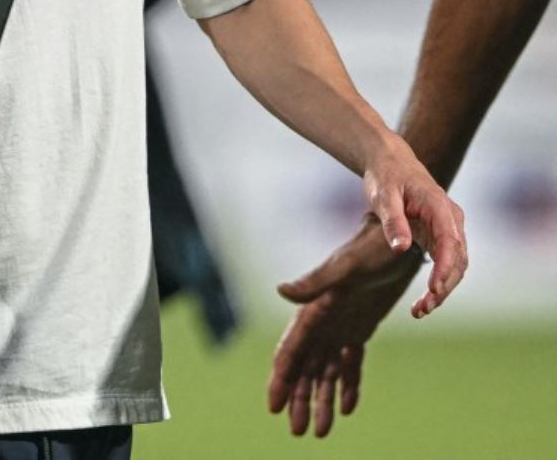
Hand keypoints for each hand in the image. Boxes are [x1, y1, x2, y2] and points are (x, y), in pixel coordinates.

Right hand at [268, 218, 420, 436]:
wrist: (397, 240)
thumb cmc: (369, 251)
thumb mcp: (344, 268)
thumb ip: (313, 283)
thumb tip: (282, 292)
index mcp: (313, 311)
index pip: (291, 352)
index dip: (280, 380)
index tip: (274, 407)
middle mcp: (322, 322)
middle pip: (305, 368)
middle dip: (299, 399)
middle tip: (298, 431)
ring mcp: (340, 326)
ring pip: (325, 371)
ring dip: (320, 399)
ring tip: (320, 431)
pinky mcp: (360, 328)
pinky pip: (350, 364)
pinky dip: (348, 385)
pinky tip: (347, 407)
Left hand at [359, 138, 466, 315]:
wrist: (390, 163)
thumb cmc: (386, 176)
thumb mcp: (383, 195)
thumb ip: (393, 221)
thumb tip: (401, 250)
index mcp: (439, 206)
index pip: (449, 241)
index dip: (444, 267)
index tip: (434, 289)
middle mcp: (451, 219)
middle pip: (457, 259)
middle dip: (443, 286)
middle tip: (423, 309)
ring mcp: (449, 228)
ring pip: (454, 265)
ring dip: (442, 289)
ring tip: (421, 311)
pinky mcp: (440, 236)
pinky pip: (445, 263)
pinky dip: (438, 282)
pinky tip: (424, 301)